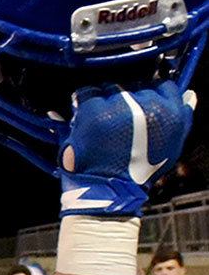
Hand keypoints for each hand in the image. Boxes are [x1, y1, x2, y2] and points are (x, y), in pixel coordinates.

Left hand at [60, 81, 194, 216]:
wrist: (108, 187)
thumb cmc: (137, 171)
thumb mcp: (171, 146)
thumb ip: (182, 118)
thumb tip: (190, 96)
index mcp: (171, 113)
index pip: (163, 87)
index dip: (150, 96)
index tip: (140, 108)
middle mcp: (147, 105)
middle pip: (135, 88)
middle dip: (126, 102)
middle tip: (119, 125)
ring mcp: (119, 105)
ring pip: (110, 89)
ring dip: (105, 102)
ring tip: (104, 127)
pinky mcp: (94, 109)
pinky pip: (87, 94)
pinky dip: (84, 107)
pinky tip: (89, 125)